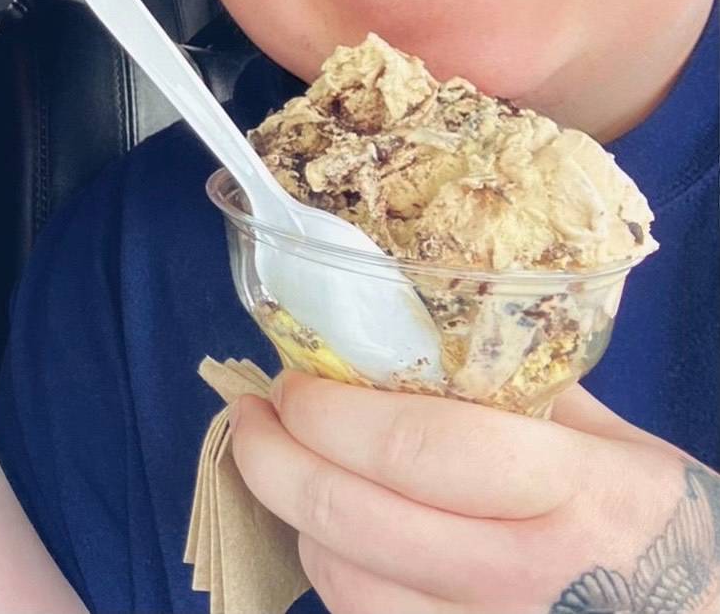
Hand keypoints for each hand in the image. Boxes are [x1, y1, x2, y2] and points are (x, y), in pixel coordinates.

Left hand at [230, 371, 719, 612]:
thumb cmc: (666, 531)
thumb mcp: (615, 444)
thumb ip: (522, 390)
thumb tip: (418, 330)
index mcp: (570, 493)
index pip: (419, 449)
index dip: (334, 415)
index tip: (289, 382)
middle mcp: (525, 575)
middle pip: (359, 521)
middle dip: (277, 460)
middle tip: (249, 416)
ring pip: (348, 585)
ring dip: (295, 517)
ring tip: (284, 465)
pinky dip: (334, 575)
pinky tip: (334, 533)